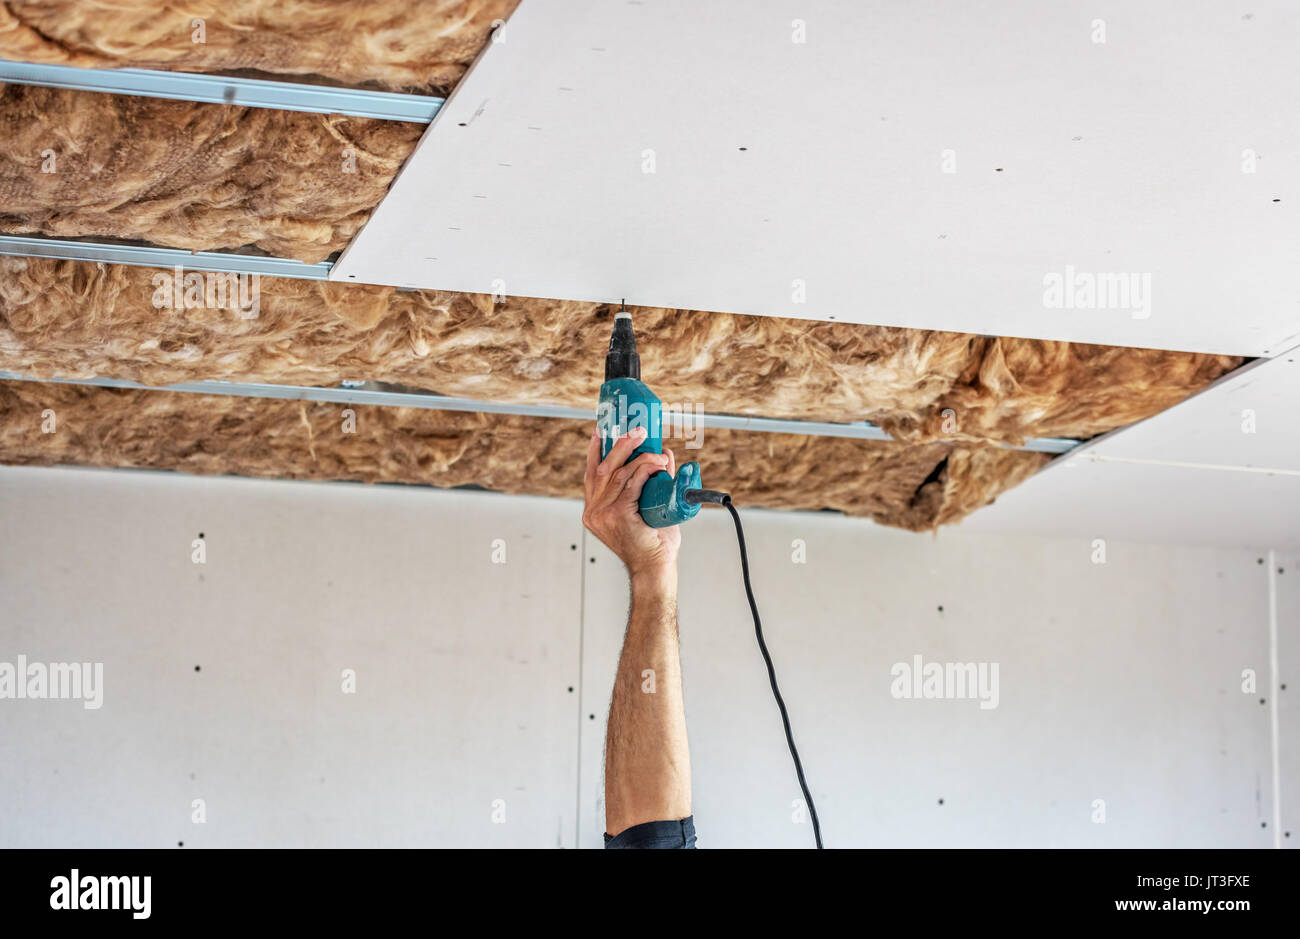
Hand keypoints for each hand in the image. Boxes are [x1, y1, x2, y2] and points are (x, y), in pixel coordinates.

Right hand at [582, 425, 680, 585]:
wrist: (654, 568)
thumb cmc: (652, 542)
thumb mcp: (645, 508)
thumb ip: (650, 483)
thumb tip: (664, 455)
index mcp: (594, 511)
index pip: (591, 474)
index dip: (596, 450)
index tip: (602, 430)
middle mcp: (594, 511)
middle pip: (603, 468)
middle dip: (621, 444)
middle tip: (639, 431)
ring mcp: (603, 514)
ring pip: (619, 473)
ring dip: (641, 457)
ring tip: (657, 452)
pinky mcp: (618, 515)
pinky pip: (631, 483)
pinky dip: (645, 469)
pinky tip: (658, 464)